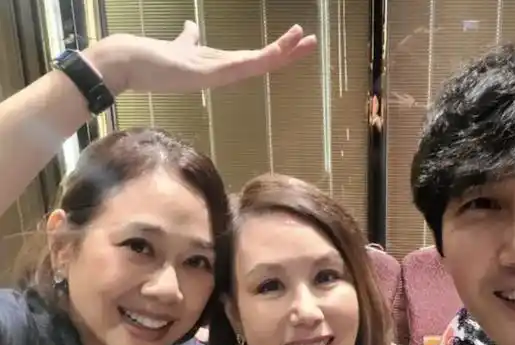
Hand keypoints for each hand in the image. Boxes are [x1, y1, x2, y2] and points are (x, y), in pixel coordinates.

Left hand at [85, 21, 316, 94]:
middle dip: (287, 52)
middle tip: (313, 43)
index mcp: (217, 63)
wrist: (128, 63)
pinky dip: (260, 58)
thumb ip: (188, 39)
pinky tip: (275, 52)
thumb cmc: (152, 57)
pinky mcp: (209, 74)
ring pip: (257, 62)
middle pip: (261, 60)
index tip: (293, 39)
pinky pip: (240, 65)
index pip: (253, 56)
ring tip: (304, 41)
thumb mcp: (179, 44)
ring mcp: (217, 72)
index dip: (274, 50)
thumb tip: (192, 28)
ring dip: (282, 52)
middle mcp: (222, 69)